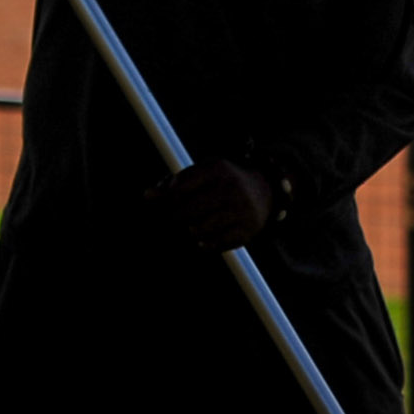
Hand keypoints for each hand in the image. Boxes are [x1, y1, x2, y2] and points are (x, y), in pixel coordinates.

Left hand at [152, 162, 279, 252]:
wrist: (266, 190)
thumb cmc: (223, 182)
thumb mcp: (202, 174)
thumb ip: (173, 183)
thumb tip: (146, 195)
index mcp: (217, 169)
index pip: (178, 190)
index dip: (166, 202)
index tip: (166, 205)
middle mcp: (231, 188)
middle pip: (186, 212)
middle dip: (175, 219)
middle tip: (174, 220)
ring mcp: (240, 210)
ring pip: (198, 230)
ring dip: (190, 232)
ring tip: (191, 227)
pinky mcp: (247, 230)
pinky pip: (215, 244)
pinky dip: (204, 244)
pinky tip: (202, 239)